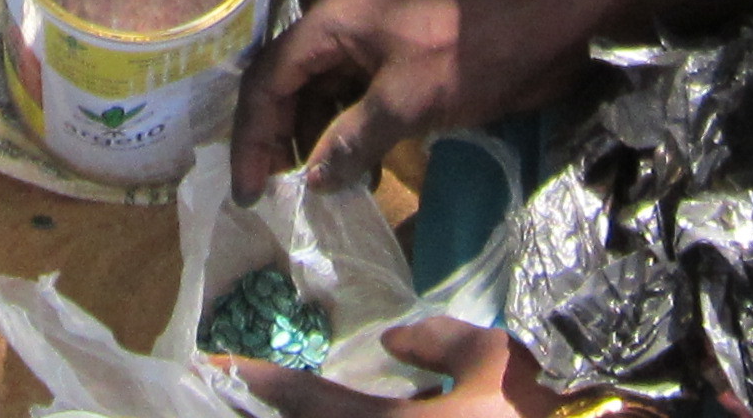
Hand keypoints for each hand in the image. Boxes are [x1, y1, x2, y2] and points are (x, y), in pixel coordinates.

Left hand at [222, 320, 559, 417]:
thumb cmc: (536, 411)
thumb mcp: (493, 359)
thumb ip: (437, 342)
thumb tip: (393, 343)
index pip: (309, 400)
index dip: (262, 382)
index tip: (217, 367)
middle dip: (276, 414)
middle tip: (240, 394)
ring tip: (287, 403)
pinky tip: (355, 417)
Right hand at [230, 0, 605, 197]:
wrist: (549, 25)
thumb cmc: (472, 54)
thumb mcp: (407, 101)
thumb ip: (352, 139)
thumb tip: (312, 180)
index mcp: (332, 21)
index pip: (268, 79)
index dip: (253, 136)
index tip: (249, 190)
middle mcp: (342, 28)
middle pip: (288, 85)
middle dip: (276, 140)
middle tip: (273, 195)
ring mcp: (373, 44)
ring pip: (322, 95)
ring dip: (314, 142)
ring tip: (313, 192)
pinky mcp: (402, 64)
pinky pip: (357, 99)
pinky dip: (349, 135)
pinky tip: (355, 174)